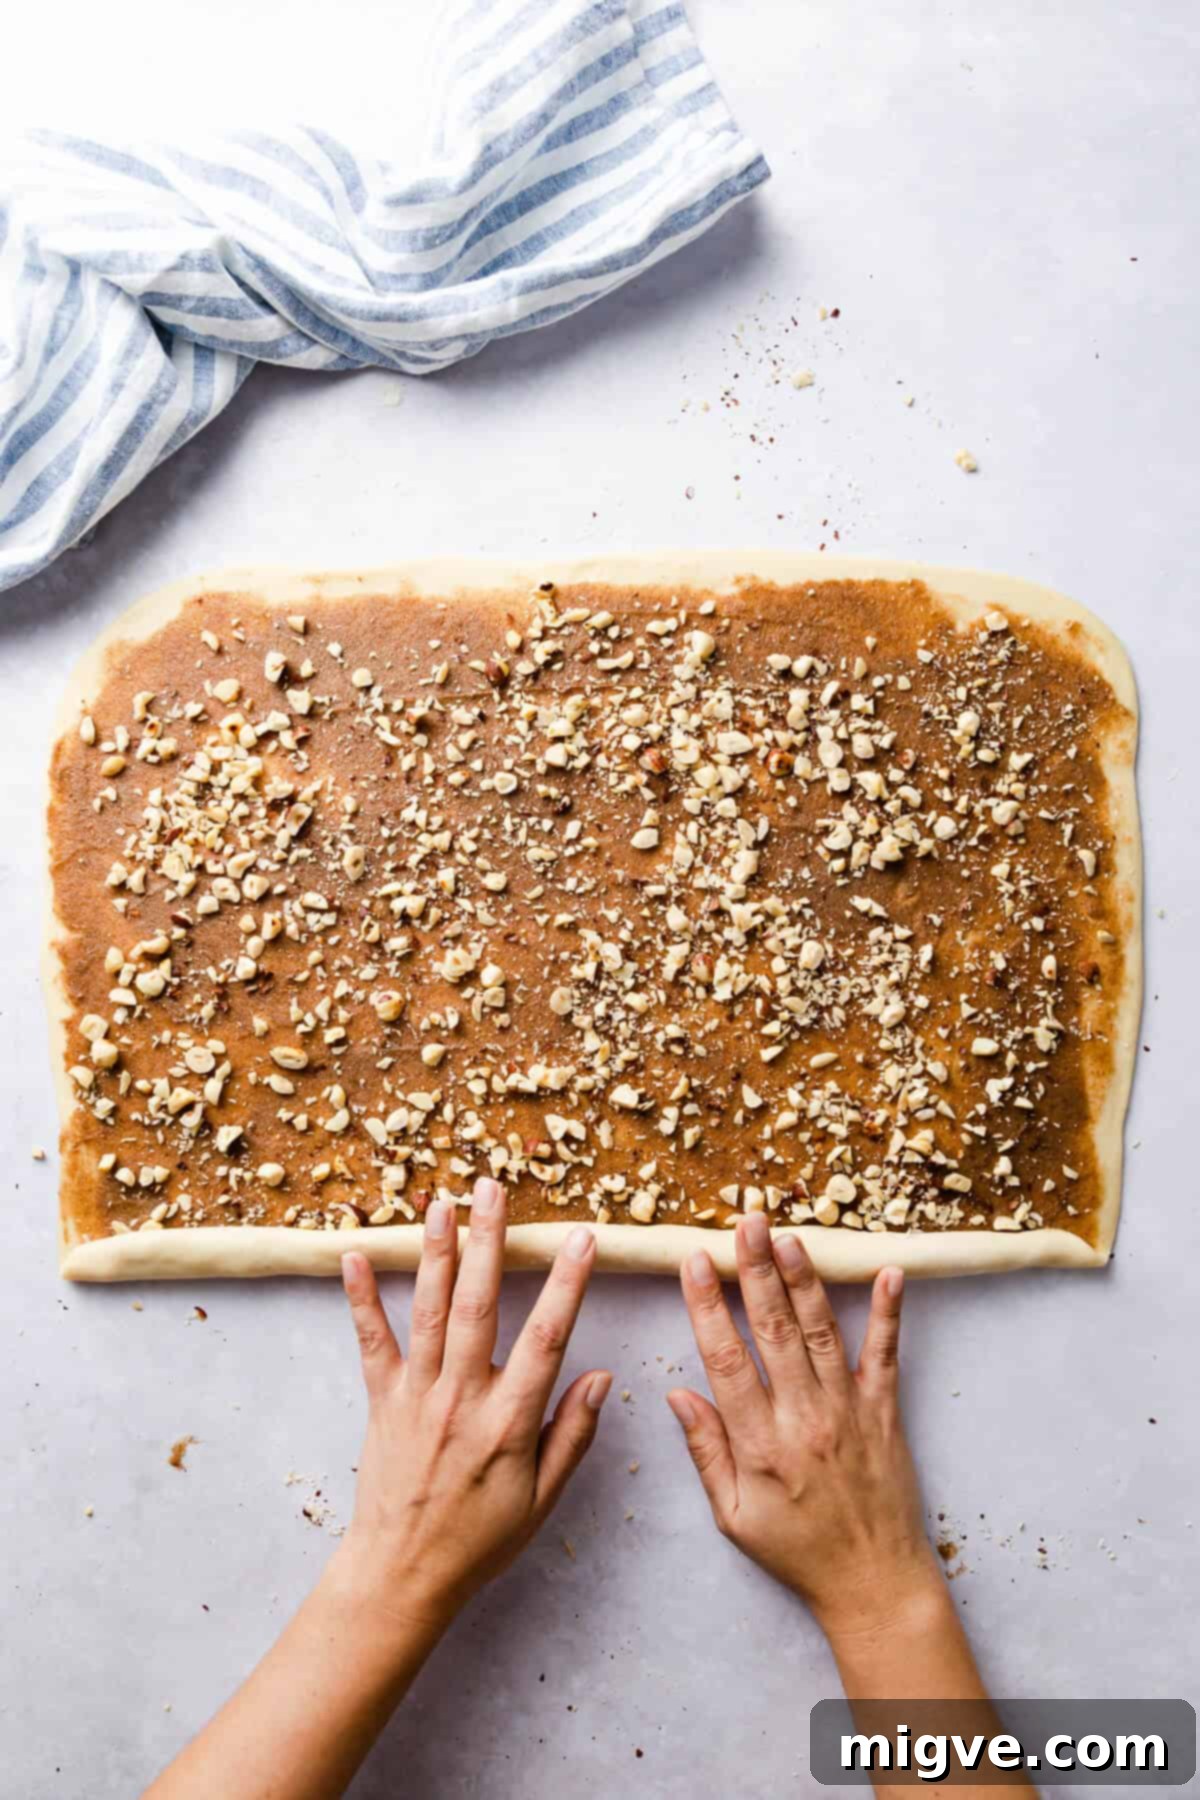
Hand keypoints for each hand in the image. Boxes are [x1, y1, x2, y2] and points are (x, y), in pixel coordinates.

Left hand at [336, 1177, 610, 1634]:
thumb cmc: (479, 1541)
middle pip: (477, 1305)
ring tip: (439, 1201)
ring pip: (427, 1311)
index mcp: (508, 1422)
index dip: (566, 1285)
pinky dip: (361, 1298)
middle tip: (492, 1187)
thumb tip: (601, 1376)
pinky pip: (371, 1342)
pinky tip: (354, 1254)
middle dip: (487, 1240)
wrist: (401, 1575)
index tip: (581, 1238)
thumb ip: (572, 1434)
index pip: (545, 1339)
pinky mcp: (381, 1401)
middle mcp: (461, 1398)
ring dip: (434, 1251)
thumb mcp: (542, 1500)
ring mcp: (416, 1396)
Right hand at [667, 1214, 940, 1646]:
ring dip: (805, 1279)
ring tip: (789, 1235)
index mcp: (761, 1444)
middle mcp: (804, 1418)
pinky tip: (889, 1273)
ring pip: (822, 1331)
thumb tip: (678, 1394)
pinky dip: (889, 1313)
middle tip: (745, 1221)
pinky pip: (886, 1355)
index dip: (708, 1305)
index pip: (726, 1359)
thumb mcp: (734, 1517)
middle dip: (758, 1270)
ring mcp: (849, 1411)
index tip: (696, 1261)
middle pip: (774, 1330)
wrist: (873, 1583)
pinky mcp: (885, 1413)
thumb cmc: (797, 1552)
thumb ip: (707, 1452)